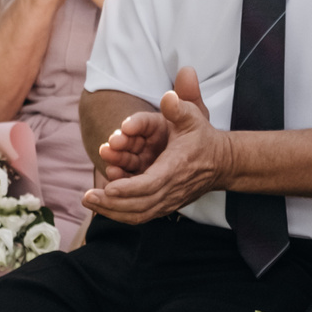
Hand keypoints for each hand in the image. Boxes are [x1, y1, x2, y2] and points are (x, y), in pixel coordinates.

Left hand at [84, 67, 230, 220]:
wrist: (223, 162)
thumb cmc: (203, 137)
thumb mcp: (194, 116)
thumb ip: (179, 107)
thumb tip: (168, 96)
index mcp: (176, 167)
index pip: (150, 184)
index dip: (128, 188)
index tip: (108, 188)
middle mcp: (173, 188)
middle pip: (140, 204)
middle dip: (112, 204)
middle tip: (88, 198)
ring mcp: (170, 200)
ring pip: (139, 214)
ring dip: (113, 212)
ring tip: (91, 203)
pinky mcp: (167, 205)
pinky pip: (142, 216)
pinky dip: (122, 214)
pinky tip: (105, 209)